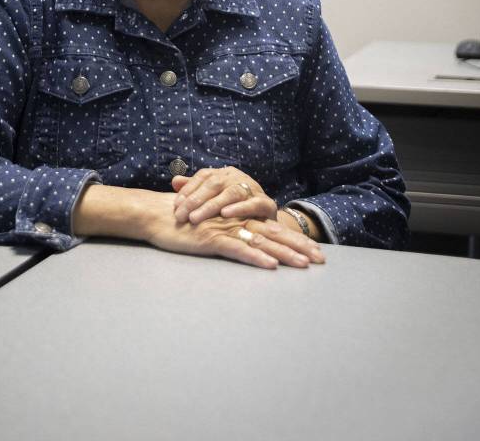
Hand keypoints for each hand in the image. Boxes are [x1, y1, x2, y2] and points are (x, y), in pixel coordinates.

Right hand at [145, 193, 324, 269]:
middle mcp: (236, 221)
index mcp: (239, 217)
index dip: (295, 239)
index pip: (273, 228)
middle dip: (299, 247)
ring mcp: (225, 229)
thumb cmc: (183, 220)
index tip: (315, 252)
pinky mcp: (212, 239)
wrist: (158, 214)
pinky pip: (238, 250)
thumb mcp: (211, 222)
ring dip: (284, 254)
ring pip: (261, 243)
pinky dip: (255, 258)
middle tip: (322, 259)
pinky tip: (270, 266)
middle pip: (274, 234)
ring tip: (304, 265)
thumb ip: (229, 227)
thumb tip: (248, 240)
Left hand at [172, 166, 276, 224]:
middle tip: (181, 215)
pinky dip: (239, 208)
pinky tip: (225, 214)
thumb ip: (195, 189)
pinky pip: (253, 203)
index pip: (203, 176)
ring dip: (212, 205)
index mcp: (224, 173)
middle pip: (214, 183)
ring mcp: (253, 188)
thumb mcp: (214, 198)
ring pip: (231, 193)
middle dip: (195, 200)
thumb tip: (174, 181)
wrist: (266, 220)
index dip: (188, 189)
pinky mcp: (267, 204)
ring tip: (196, 217)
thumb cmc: (234, 208)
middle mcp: (238, 177)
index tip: (175, 205)